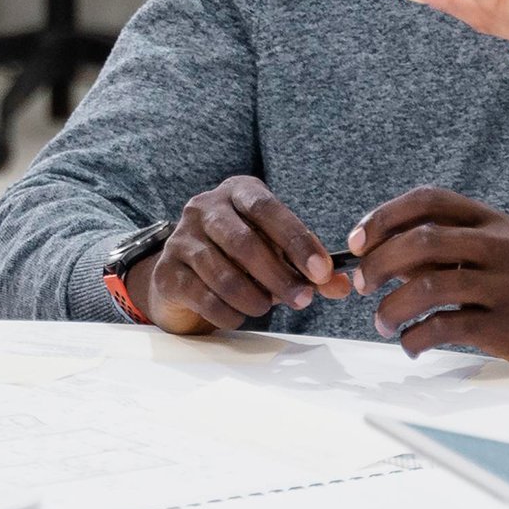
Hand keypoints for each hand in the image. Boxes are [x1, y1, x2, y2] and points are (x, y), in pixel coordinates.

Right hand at [128, 176, 354, 333]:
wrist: (183, 277)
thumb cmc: (239, 259)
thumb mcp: (276, 254)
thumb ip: (308, 269)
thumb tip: (341, 286)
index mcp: (237, 192)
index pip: (268, 209)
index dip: (297, 240)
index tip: (322, 272)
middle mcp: (204, 207)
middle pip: (244, 242)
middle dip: (279, 276)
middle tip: (303, 300)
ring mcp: (180, 238)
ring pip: (222, 273)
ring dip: (254, 298)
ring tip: (265, 307)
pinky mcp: (166, 272)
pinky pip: (203, 296)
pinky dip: (229, 313)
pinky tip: (239, 316)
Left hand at [344, 188, 508, 369]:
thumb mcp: (506, 248)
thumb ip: (456, 246)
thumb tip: (391, 258)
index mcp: (493, 222)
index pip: (429, 200)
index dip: (384, 215)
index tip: (358, 240)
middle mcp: (499, 247)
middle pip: (420, 242)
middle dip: (377, 264)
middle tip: (361, 285)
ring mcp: (505, 286)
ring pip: (426, 288)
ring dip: (390, 309)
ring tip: (383, 323)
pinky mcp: (508, 326)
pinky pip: (445, 328)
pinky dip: (415, 338)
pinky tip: (411, 345)